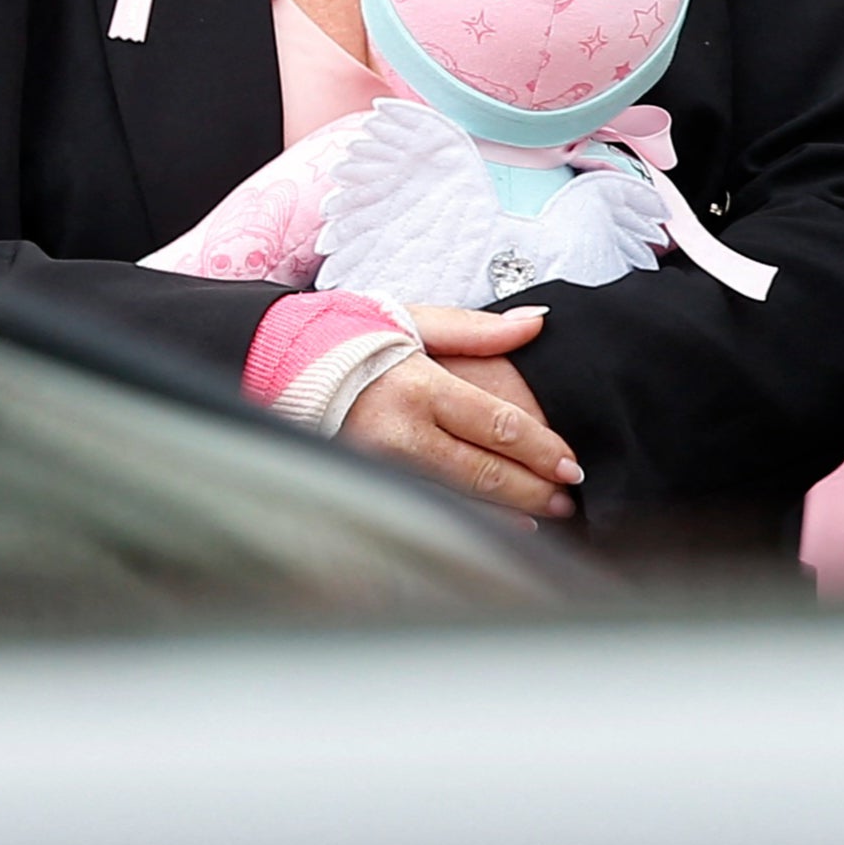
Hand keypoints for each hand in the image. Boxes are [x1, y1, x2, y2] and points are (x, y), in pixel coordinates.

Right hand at [339, 306, 581, 518]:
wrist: (272, 362)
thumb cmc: (343, 336)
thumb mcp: (411, 318)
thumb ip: (477, 329)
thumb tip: (536, 322)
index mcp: (419, 386)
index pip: (496, 426)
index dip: (540, 449)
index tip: (571, 464)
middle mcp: (400, 433)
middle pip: (481, 473)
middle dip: (532, 490)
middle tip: (568, 498)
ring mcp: (380, 467)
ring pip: (456, 499)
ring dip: (505, 513)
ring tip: (544, 516)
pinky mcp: (364, 484)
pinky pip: (426, 507)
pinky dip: (465, 520)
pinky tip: (493, 526)